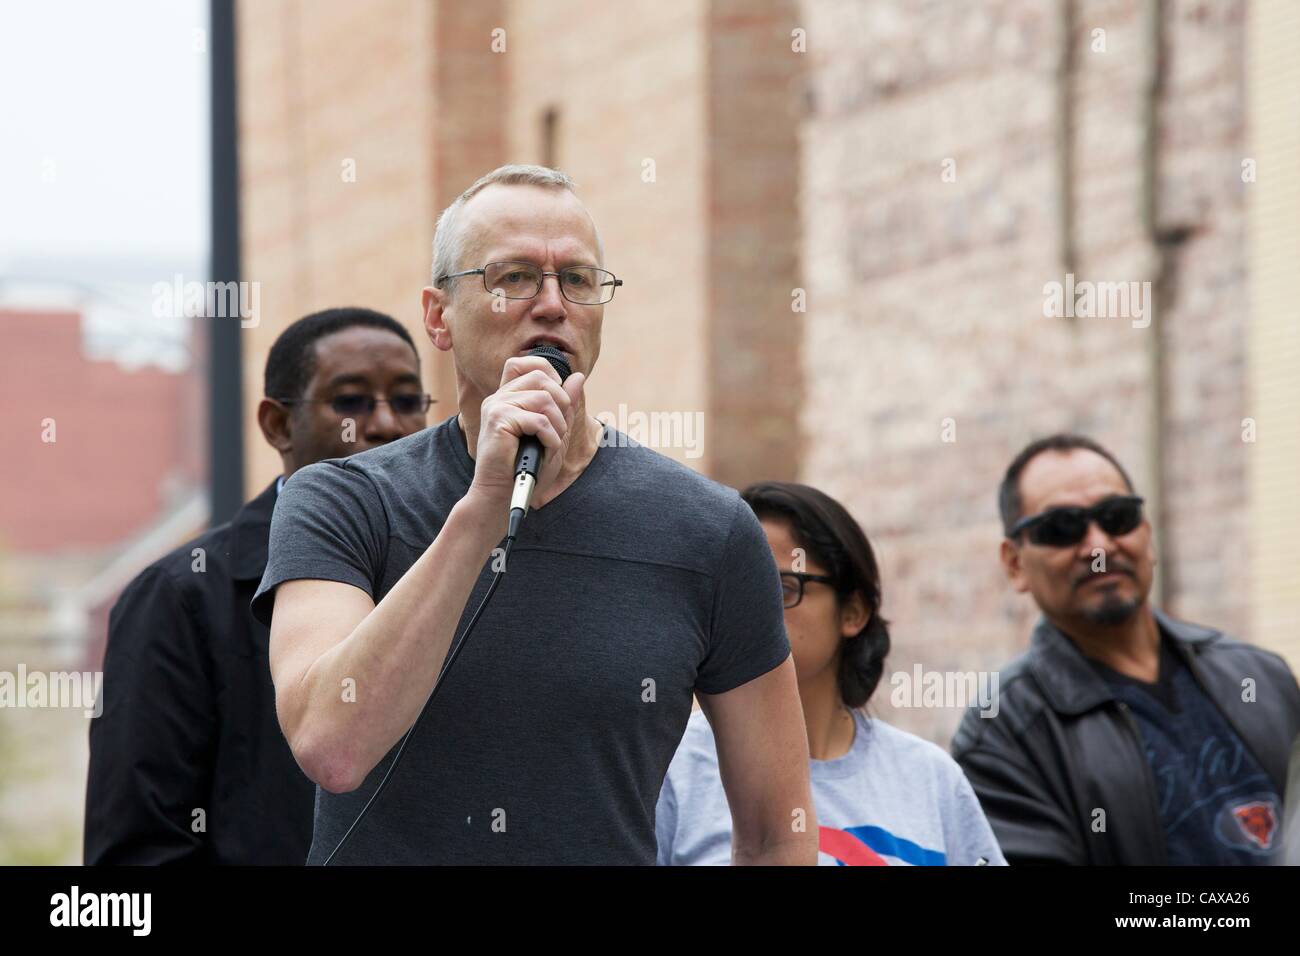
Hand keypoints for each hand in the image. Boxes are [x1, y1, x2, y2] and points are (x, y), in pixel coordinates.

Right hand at [468, 355, 585, 509]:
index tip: (558, 400)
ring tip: (551, 443)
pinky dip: (551, 437)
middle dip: (561, 402)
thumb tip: (578, 376)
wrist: (501, 495)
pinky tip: (545, 450)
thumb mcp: (553, 432)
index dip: (549, 373)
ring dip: (557, 424)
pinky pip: (539, 420)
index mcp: (508, 397)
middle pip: (540, 376)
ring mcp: (496, 407)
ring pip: (544, 399)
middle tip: (558, 429)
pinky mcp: (498, 420)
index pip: (527, 363)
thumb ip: (564, 405)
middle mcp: (499, 397)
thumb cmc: (526, 469)